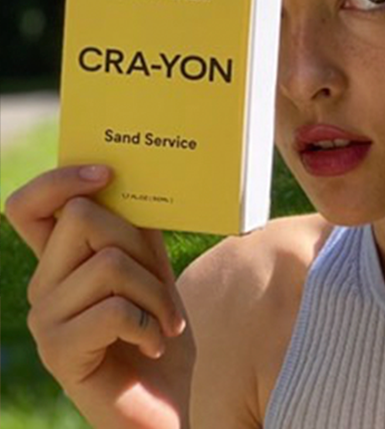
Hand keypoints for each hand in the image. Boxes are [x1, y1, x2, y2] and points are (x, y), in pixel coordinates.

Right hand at [5, 165, 193, 427]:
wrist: (163, 409)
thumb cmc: (159, 339)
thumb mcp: (154, 276)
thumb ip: (140, 235)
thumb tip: (141, 180)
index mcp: (61, 264)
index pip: (27, 206)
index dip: (59, 180)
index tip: (107, 172)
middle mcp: (42, 287)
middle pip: (84, 219)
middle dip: (142, 248)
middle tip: (161, 291)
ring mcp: (45, 319)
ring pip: (109, 263)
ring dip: (157, 295)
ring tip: (164, 326)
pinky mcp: (58, 351)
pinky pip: (113, 309)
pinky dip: (150, 326)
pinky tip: (152, 345)